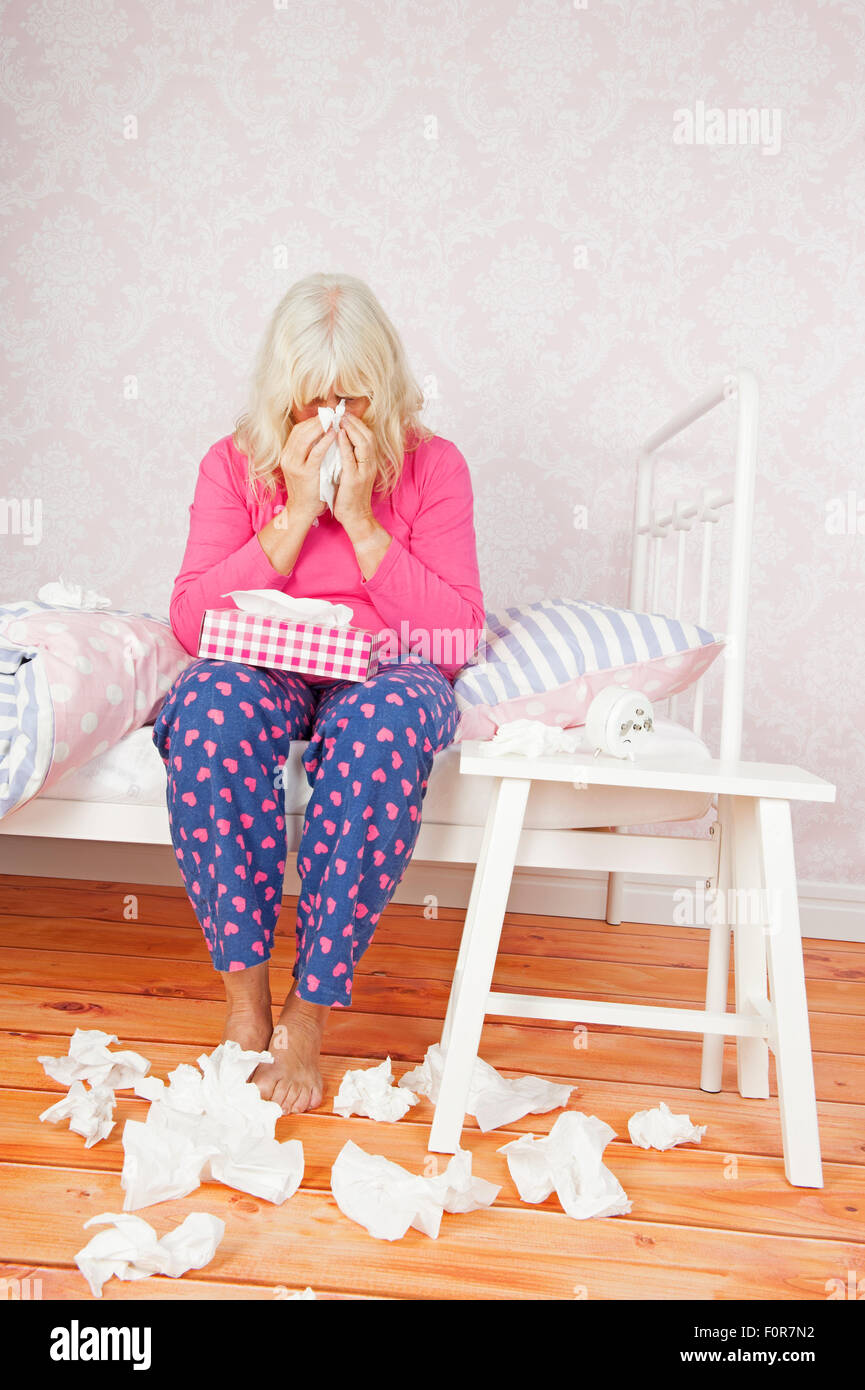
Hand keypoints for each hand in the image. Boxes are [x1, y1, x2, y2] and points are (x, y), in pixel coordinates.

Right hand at [277, 416, 331, 522]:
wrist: (302, 511)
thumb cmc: (308, 490)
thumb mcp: (304, 467)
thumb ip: (309, 453)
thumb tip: (323, 435)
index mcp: (287, 454)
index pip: (298, 430)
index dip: (312, 421)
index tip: (326, 415)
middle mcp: (287, 457)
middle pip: (301, 430)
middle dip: (317, 420)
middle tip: (332, 413)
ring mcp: (294, 464)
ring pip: (306, 438)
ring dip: (321, 426)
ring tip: (334, 420)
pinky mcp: (304, 472)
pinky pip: (316, 452)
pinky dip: (325, 441)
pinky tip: (334, 434)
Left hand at [332, 411, 378, 530]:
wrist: (356, 518)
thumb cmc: (351, 497)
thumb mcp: (353, 474)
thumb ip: (350, 459)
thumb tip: (340, 443)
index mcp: (370, 463)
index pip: (368, 438)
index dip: (358, 425)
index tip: (346, 415)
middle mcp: (370, 465)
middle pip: (368, 437)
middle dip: (356, 423)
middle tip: (343, 413)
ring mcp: (364, 472)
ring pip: (364, 444)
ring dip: (352, 429)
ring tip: (341, 419)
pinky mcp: (355, 479)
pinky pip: (351, 458)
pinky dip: (345, 444)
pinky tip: (338, 435)